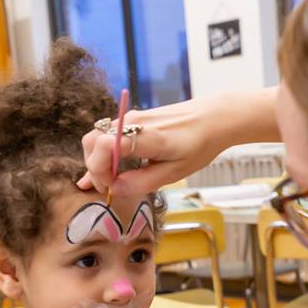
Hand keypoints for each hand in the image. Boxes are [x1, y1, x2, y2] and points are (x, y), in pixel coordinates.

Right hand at [78, 88, 279, 197]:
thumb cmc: (199, 146)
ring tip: (107, 182)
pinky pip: (110, 135)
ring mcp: (131, 118)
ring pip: (98, 137)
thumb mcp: (175, 172)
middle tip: (108, 188)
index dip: (99, 170)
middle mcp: (132, 122)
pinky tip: (105, 171)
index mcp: (145, 136)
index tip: (111, 188)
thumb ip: (143, 182)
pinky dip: (104, 152)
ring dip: (97, 160)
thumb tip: (115, 189)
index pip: (104, 147)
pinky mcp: (134, 119)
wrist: (214, 118)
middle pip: (93, 142)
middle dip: (94, 168)